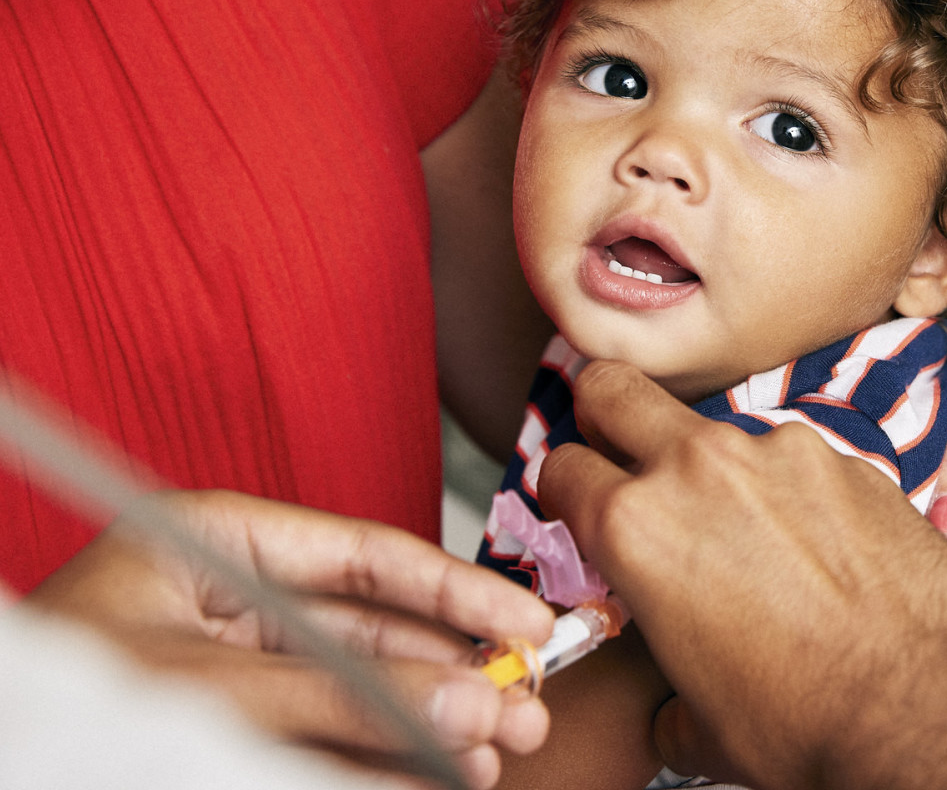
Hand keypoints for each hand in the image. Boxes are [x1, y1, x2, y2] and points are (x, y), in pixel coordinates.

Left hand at [25, 490, 553, 788]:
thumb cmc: (53, 703)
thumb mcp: (210, 687)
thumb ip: (340, 696)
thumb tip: (462, 701)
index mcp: (221, 543)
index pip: (368, 556)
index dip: (458, 588)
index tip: (528, 623)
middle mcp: (240, 598)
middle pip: (377, 624)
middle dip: (456, 665)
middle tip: (527, 704)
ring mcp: (239, 666)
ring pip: (362, 688)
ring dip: (433, 718)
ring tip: (497, 750)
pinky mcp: (237, 728)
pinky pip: (329, 738)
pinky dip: (385, 758)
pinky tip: (437, 773)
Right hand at [538, 361, 946, 789]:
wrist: (924, 711)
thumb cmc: (805, 724)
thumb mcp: (696, 718)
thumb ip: (662, 679)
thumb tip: (670, 705)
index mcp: (637, 527)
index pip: (561, 465)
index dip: (566, 490)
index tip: (583, 507)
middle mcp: (697, 468)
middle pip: (613, 389)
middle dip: (603, 413)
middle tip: (621, 450)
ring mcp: (775, 450)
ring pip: (714, 431)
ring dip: (714, 470)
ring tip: (753, 535)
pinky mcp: (843, 455)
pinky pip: (793, 458)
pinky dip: (791, 490)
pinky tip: (819, 545)